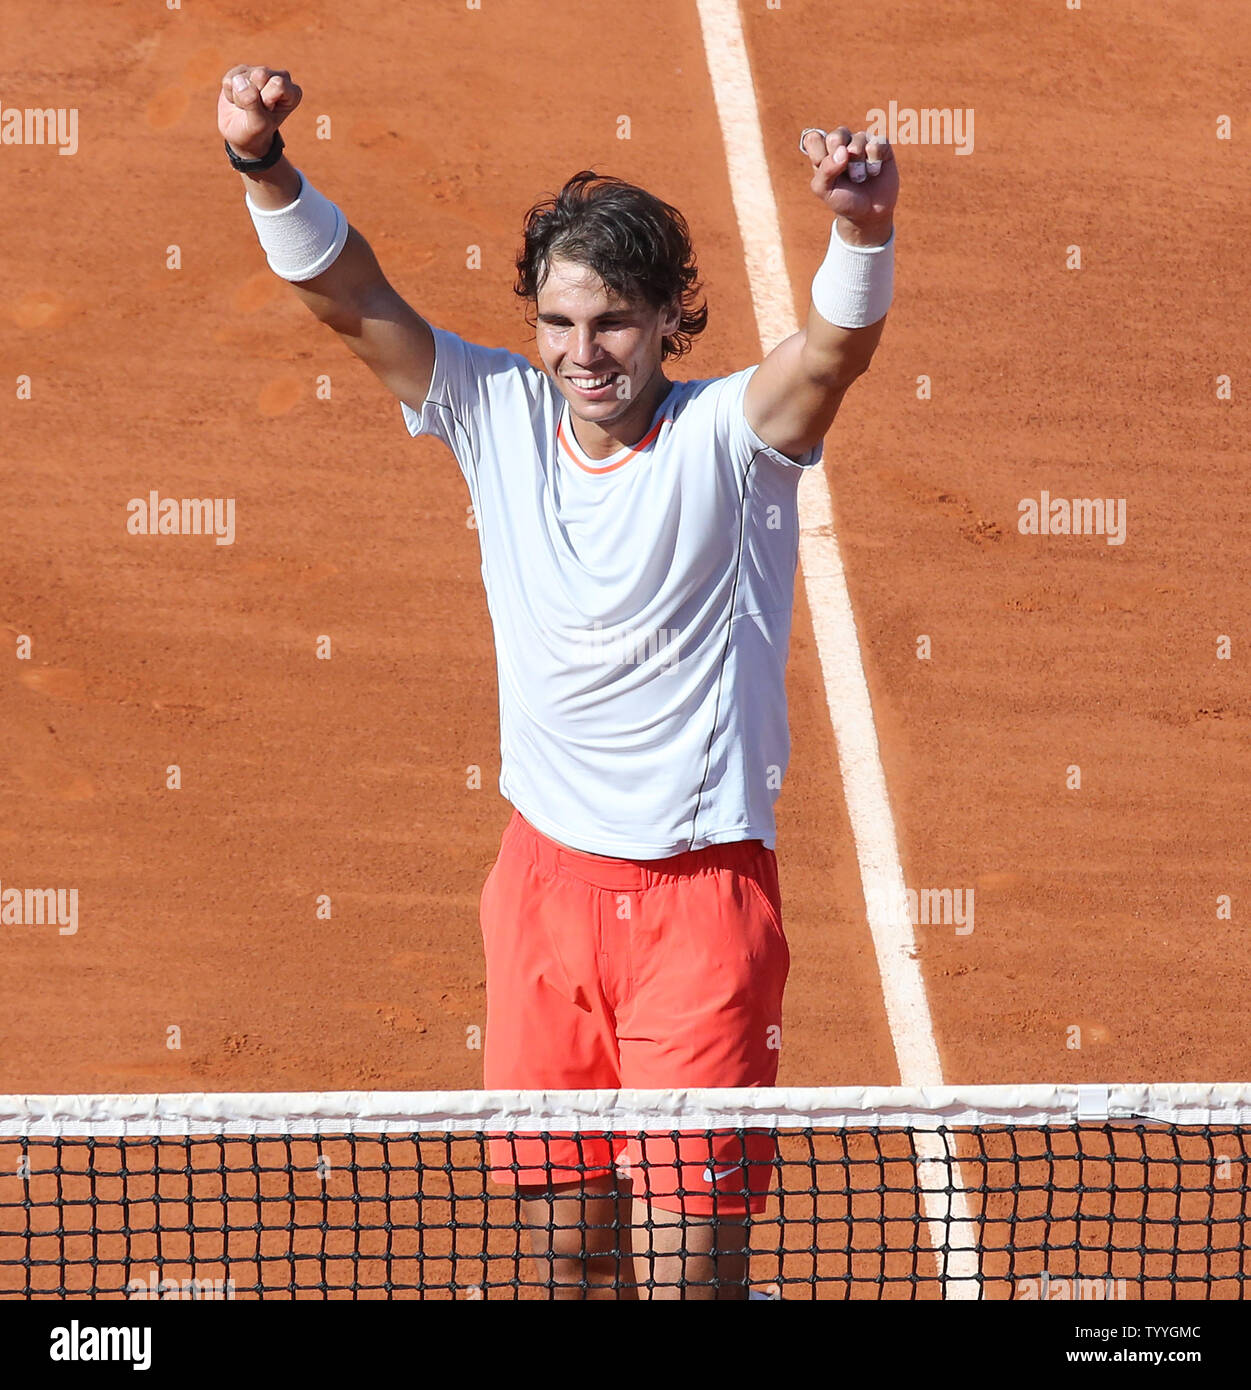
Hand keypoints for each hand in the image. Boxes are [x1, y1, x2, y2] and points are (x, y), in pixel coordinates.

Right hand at [218, 64, 301, 159]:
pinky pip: (229, 78)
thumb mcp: (258, 124)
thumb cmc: (256, 131)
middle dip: (252, 96)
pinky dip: (229, 93)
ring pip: (243, 77)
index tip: (267, 111)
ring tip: (246, 107)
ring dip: (240, 97)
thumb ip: (252, 103)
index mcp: (293, 92)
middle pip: (260, 75)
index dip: (266, 99)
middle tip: (256, 109)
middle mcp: (280, 78)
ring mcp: (259, 72)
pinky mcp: (241, 70)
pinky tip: (237, 99)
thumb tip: (239, 81)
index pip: (278, 84)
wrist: (240, 134)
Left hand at [800, 125, 897, 245]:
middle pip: (836, 136)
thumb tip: (843, 151)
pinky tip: (874, 171)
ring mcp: (861, 141)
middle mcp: (842, 142)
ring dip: (858, 166)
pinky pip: (876, 144)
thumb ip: (825, 171)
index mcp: (823, 150)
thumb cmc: (843, 200)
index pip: (813, 138)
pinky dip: (874, 162)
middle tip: (845, 174)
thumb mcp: (826, 192)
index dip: (819, 157)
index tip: (825, 173)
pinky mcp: (880, 144)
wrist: (868, 213)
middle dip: (840, 161)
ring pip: (858, 140)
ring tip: (860, 177)